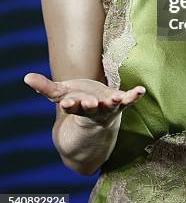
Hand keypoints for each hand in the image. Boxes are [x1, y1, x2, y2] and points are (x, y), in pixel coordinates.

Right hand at [24, 73, 145, 127]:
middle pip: (91, 109)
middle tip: (89, 103)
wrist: (95, 125)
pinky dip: (134, 96)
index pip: (72, 107)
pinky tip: (141, 90)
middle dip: (89, 106)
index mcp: (77, 109)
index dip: (70, 105)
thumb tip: (27, 77)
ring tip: (117, 99)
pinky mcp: (120, 104)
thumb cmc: (76, 104)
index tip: (67, 103)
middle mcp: (93, 111)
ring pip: (110, 107)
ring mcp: (108, 109)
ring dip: (114, 103)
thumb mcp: (61, 96)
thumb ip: (45, 87)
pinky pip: (128, 101)